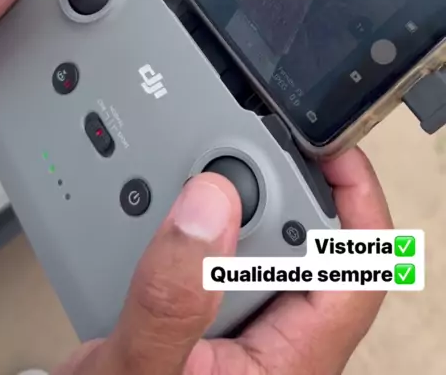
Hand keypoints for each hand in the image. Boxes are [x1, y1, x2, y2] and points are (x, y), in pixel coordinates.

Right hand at [55, 148, 391, 374]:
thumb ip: (171, 301)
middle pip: (302, 235)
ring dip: (216, 205)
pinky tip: (151, 211)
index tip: (326, 147)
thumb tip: (207, 205)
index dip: (355, 200)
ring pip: (251, 237)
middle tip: (224, 154)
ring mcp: (233, 319)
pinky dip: (183, 220)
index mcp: (288, 358)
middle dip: (268, 187)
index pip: (357, 271)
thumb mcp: (142, 373)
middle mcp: (270, 334)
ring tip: (178, 180)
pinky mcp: (200, 308)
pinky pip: (206, 247)